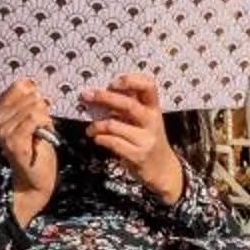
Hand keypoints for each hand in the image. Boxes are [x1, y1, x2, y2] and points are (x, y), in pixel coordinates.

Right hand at [0, 76, 59, 224]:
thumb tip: (34, 83)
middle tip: (41, 126)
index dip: (35, 94)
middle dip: (42, 109)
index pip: (19, 85)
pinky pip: (35, 118)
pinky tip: (42, 135)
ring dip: (45, 119)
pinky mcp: (13, 141)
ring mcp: (2, 131)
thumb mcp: (33, 119)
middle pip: (29, 95)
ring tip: (41, 132)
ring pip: (34, 107)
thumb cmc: (37, 147)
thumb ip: (31, 101)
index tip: (40, 108)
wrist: (36, 178)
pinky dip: (45, 125)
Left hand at [82, 71, 182, 202]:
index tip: (112, 83)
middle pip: (128, 104)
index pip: (149, 85)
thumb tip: (101, 94)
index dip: (130, 81)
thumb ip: (130, 106)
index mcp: (154, 108)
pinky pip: (113, 143)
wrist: (163, 168)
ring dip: (97, 125)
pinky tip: (97, 138)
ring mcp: (146, 138)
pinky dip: (100, 139)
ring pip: (114, 125)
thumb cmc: (147, 139)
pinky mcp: (138, 155)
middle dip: (104, 97)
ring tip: (90, 129)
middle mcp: (153, 121)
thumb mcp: (144, 120)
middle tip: (87, 96)